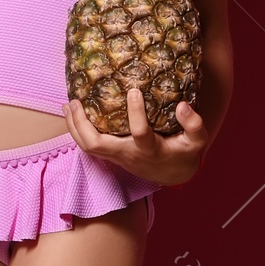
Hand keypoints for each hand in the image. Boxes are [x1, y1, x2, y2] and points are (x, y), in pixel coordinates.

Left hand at [66, 88, 208, 186]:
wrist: (174, 175)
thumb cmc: (184, 153)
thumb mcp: (196, 141)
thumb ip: (194, 124)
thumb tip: (182, 106)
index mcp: (150, 150)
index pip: (140, 134)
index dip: (136, 113)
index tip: (134, 90)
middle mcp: (129, 154)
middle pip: (96, 145)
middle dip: (82, 124)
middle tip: (75, 101)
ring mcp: (117, 156)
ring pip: (87, 147)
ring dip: (74, 127)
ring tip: (68, 105)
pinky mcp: (112, 155)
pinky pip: (89, 146)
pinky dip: (77, 130)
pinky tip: (73, 113)